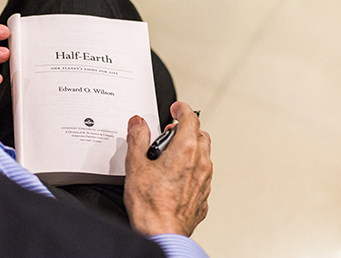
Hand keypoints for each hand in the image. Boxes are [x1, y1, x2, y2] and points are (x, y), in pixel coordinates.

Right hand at [124, 102, 211, 236]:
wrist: (162, 233)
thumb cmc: (151, 204)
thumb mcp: (136, 164)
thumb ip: (137, 138)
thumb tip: (138, 123)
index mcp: (185, 150)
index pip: (190, 118)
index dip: (182, 109)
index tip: (176, 108)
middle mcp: (200, 163)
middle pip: (200, 134)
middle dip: (186, 128)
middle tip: (169, 132)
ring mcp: (204, 180)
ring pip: (203, 154)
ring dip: (190, 148)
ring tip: (169, 154)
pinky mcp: (203, 196)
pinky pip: (201, 174)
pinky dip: (191, 168)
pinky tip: (175, 176)